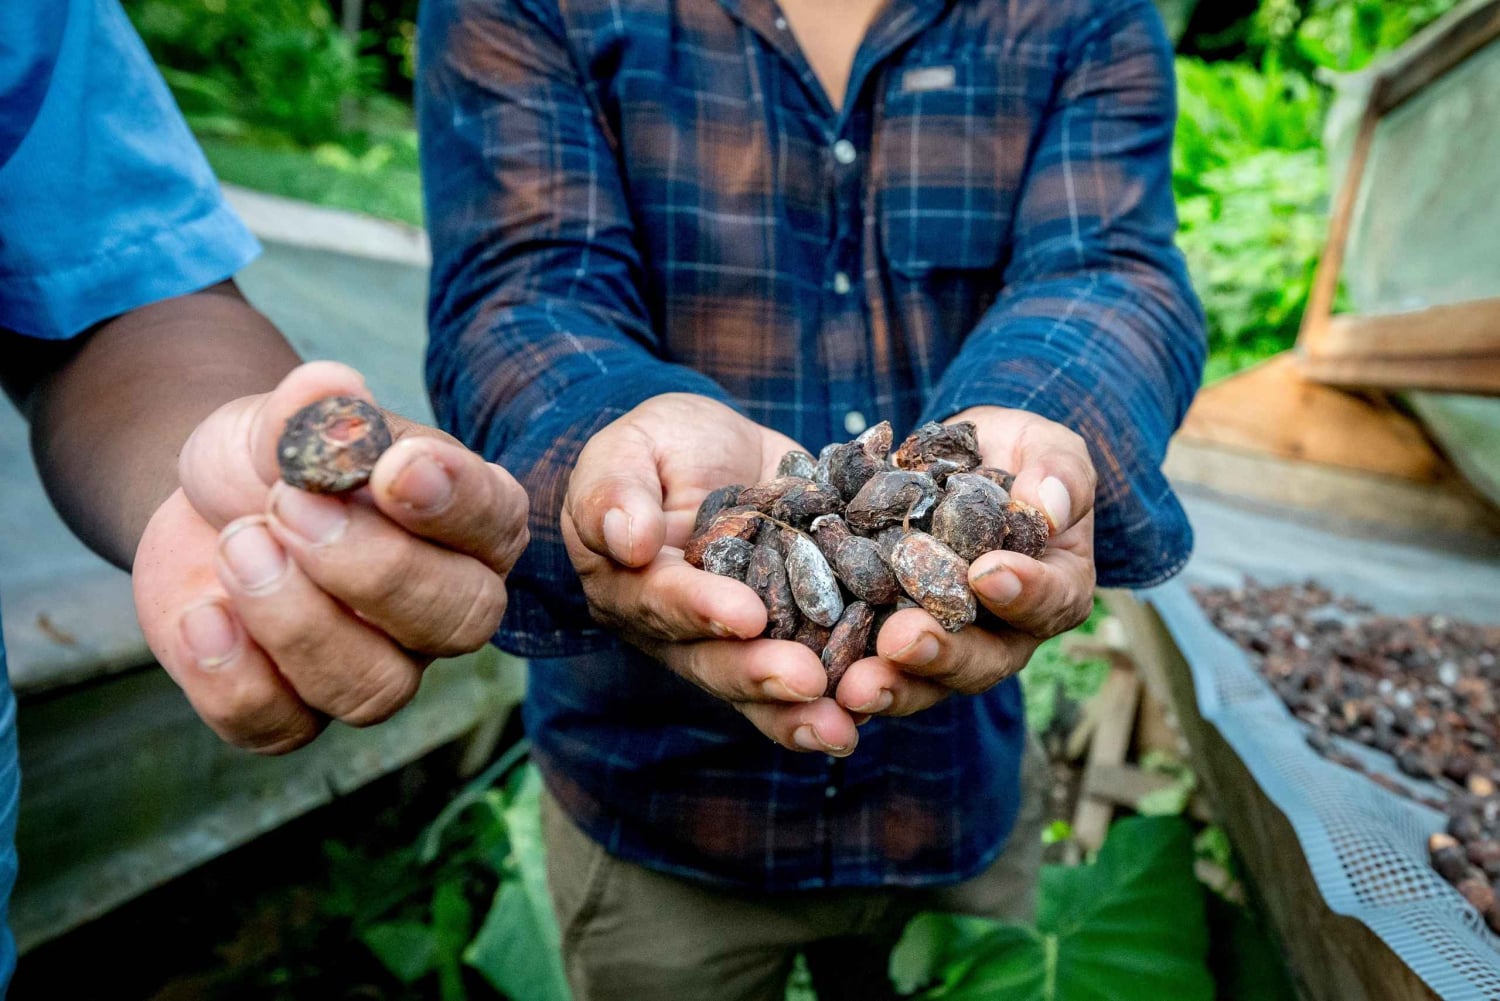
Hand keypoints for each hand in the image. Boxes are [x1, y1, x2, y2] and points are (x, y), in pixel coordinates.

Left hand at [132, 362, 528, 753]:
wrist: (205, 508)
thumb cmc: (280, 460)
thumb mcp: (286, 418)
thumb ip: (312, 408)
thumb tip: (331, 388)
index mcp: (468, 523)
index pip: (495, 523)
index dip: (454, 503)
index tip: (395, 469)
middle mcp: (442, 605)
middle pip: (459, 620)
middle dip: (374, 569)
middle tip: (288, 505)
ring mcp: (377, 667)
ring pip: (376, 688)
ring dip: (297, 621)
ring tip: (236, 547)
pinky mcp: (296, 710)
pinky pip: (285, 728)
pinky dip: (235, 677)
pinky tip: (202, 617)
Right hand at [561, 393, 860, 756]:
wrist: (724, 450)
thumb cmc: (662, 446)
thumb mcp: (629, 450)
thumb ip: (616, 492)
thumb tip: (630, 541)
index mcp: (635, 589)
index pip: (665, 604)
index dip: (702, 611)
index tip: (744, 616)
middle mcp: (686, 633)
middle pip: (719, 663)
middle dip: (763, 674)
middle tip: (807, 682)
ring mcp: (744, 643)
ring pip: (768, 688)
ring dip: (805, 711)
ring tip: (843, 728)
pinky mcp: (799, 632)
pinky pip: (823, 666)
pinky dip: (853, 686)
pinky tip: (888, 697)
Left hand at [834, 406, 1095, 717]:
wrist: (959, 464)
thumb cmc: (1017, 456)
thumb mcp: (1046, 449)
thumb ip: (1057, 474)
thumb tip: (1048, 505)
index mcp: (1053, 591)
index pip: (1047, 600)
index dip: (1022, 591)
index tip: (987, 572)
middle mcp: (1003, 634)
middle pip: (980, 660)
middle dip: (940, 653)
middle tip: (903, 640)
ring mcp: (945, 645)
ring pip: (922, 680)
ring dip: (888, 683)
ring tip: (853, 685)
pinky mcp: (890, 641)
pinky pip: (869, 665)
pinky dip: (843, 670)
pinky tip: (814, 674)